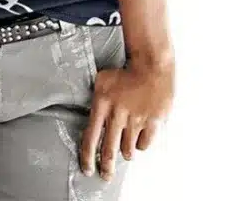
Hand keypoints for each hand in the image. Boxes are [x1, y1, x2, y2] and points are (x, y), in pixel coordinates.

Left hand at [79, 55, 174, 181]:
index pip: (90, 138)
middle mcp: (118, 115)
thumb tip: (91, 115)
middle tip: (105, 175)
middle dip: (106, 168)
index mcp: (102, 104)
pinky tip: (138, 138)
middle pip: (109, 151)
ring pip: (127, 150)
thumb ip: (96, 99)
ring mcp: (136, 120)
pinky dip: (140, 145)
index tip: (87, 169)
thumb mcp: (102, 80)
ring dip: (124, 153)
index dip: (87, 157)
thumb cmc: (126, 71)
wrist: (151, 65)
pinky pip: (144, 144)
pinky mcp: (152, 123)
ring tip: (123, 151)